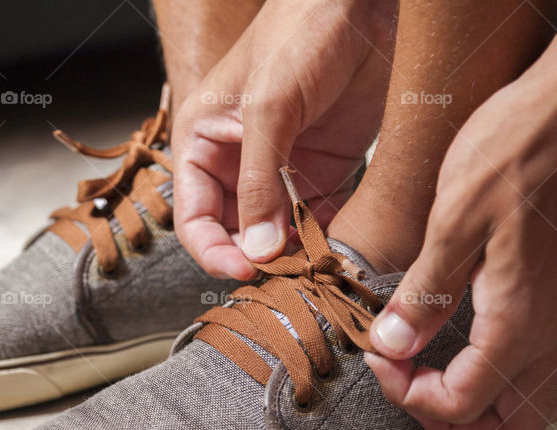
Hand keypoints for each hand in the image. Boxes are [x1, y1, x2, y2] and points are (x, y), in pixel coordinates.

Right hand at [171, 0, 393, 279]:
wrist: (362, 5)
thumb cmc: (299, 33)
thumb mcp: (269, 107)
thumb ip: (260, 181)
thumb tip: (257, 250)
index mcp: (204, 143)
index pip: (195, 218)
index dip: (214, 251)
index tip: (246, 271)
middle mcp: (238, 163)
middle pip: (235, 233)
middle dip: (256, 259)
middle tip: (287, 276)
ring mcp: (281, 170)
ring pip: (276, 234)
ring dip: (292, 257)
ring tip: (313, 270)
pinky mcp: (323, 171)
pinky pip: (316, 220)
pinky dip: (324, 241)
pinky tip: (336, 254)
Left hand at [363, 72, 556, 429]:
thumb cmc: (518, 151)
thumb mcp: (453, 219)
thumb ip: (424, 291)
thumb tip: (391, 344)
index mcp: (519, 320)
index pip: (462, 402)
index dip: (409, 395)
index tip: (377, 358)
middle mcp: (552, 331)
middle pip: (511, 427)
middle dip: (454, 429)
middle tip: (407, 396)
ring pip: (541, 408)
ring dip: (489, 421)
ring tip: (440, 410)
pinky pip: (552, 373)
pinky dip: (513, 392)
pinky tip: (481, 372)